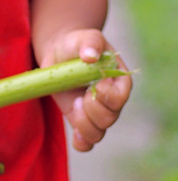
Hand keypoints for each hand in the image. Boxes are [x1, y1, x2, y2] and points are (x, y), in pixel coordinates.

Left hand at [39, 29, 132, 151]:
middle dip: (93, 110)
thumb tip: (91, 55)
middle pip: (110, 118)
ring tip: (75, 105)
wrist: (59, 52)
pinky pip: (86, 141)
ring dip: (84, 125)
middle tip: (80, 97)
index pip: (121, 96)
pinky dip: (82, 142)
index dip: (108, 95)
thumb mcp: (84, 37)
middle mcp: (110, 99)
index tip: (95, 84)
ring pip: (98, 132)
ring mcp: (95, 112)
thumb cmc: (75, 43)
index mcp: (118, 79)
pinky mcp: (80, 119)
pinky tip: (75, 137)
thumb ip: (90, 42)